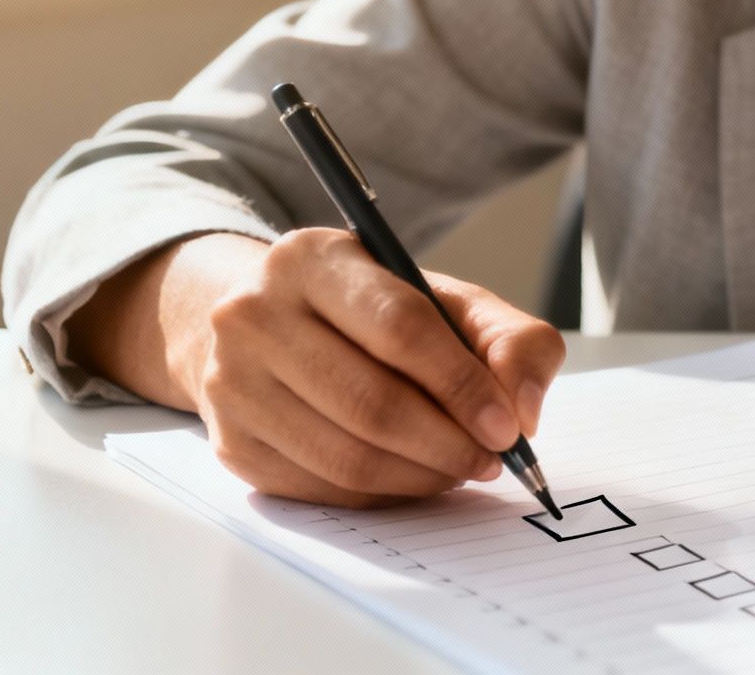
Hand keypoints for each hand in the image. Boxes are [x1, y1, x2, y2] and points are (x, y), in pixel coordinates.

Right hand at [183, 228, 565, 506]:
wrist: (271, 328)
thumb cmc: (373, 313)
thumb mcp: (447, 300)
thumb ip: (510, 341)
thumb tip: (523, 410)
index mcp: (312, 259)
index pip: (399, 327)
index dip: (462, 384)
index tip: (508, 426)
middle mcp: (254, 316)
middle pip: (370, 402)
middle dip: (447, 442)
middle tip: (493, 460)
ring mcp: (231, 383)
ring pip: (346, 455)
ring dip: (421, 475)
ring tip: (461, 469)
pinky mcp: (231, 443)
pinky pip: (322, 488)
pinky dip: (384, 494)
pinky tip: (415, 477)